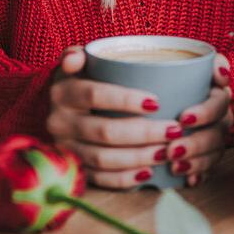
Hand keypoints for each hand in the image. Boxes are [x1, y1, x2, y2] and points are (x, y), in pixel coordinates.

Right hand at [47, 46, 232, 188]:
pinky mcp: (73, 167)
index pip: (95, 94)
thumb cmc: (83, 78)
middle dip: (143, 133)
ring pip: (103, 158)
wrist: (60, 105)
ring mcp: (65, 147)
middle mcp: (59, 121)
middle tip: (174, 130)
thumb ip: (77, 54)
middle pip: (104, 131)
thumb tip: (75, 58)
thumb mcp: (77, 61)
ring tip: (167, 151)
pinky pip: (99, 179)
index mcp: (63, 91)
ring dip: (138, 157)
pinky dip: (124, 179)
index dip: (126, 99)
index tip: (157, 102)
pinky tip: (148, 173)